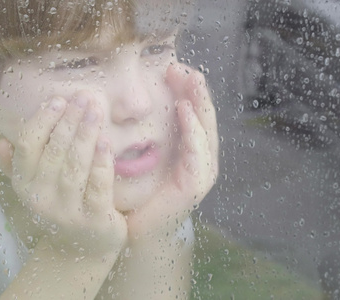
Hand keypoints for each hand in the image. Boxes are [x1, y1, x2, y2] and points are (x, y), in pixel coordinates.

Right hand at [0, 91, 126, 258]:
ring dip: (85, 135)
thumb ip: (15, 166)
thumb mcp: (33, 188)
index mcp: (23, 184)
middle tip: (83, 97)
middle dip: (69, 121)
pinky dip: (102, 162)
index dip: (42, 120)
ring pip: (75, 166)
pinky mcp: (93, 220)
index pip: (27, 146)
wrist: (81, 250)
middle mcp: (40, 198)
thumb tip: (2, 142)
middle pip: (54, 152)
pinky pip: (98, 186)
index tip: (58, 100)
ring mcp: (67, 211)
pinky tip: (106, 142)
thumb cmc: (59, 207)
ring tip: (95, 111)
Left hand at [125, 63, 218, 242]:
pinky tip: (184, 111)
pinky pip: (197, 152)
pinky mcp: (195, 185)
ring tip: (191, 80)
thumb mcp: (143, 156)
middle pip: (203, 117)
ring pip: (206, 130)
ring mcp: (201, 172)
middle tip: (184, 66)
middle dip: (196, 90)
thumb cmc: (138, 194)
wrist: (137, 231)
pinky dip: (193, 130)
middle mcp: (200, 158)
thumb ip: (148, 134)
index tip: (173, 67)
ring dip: (199, 103)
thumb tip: (133, 104)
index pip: (193, 114)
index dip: (187, 90)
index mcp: (190, 150)